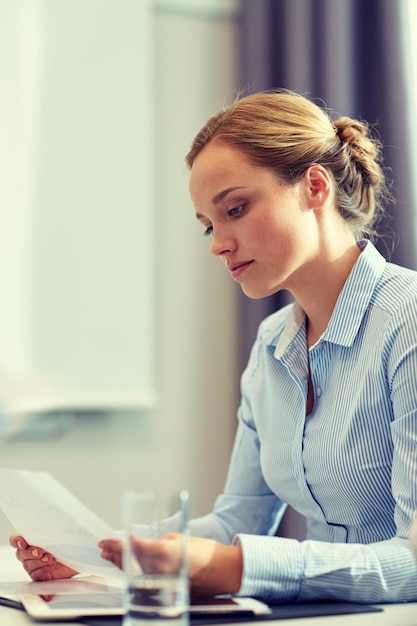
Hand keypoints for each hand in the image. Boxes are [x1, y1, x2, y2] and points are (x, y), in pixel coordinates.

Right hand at [9, 534, 77, 580]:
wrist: (81, 556)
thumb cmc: (72, 542)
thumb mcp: (65, 532)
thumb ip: (56, 528)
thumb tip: (55, 520)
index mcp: (33, 538)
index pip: (17, 539)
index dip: (17, 540)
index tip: (22, 543)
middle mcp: (31, 552)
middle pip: (21, 554)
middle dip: (30, 552)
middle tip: (40, 552)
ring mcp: (35, 565)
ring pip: (28, 566)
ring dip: (39, 563)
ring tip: (51, 559)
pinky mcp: (41, 576)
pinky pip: (36, 576)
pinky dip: (43, 572)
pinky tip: (50, 568)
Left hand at [99, 534, 242, 596]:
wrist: (223, 571)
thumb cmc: (205, 552)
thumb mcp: (179, 538)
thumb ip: (158, 542)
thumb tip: (144, 546)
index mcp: (162, 553)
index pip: (130, 548)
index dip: (114, 544)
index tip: (104, 541)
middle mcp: (158, 570)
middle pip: (128, 563)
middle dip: (115, 555)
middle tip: (104, 548)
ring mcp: (161, 583)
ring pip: (134, 573)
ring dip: (121, 564)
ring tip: (111, 557)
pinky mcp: (165, 590)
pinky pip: (144, 580)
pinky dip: (133, 572)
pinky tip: (128, 568)